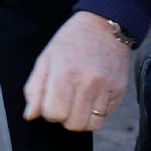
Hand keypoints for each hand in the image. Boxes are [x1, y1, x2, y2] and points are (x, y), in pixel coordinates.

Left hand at [24, 11, 132, 131]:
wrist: (105, 25)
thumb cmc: (71, 42)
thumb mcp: (46, 59)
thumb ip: (34, 88)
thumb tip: (29, 116)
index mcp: (64, 73)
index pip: (53, 114)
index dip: (49, 111)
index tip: (52, 100)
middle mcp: (87, 82)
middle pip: (73, 124)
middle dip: (65, 117)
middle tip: (66, 101)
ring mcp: (106, 87)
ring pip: (91, 124)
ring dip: (81, 118)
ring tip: (79, 102)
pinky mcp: (120, 89)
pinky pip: (106, 116)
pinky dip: (96, 112)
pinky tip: (93, 97)